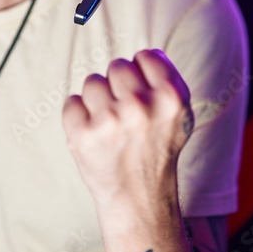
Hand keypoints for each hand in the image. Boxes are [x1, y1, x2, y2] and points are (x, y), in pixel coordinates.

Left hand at [62, 49, 194, 213]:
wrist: (139, 197)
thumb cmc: (157, 149)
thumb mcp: (180, 114)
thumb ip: (168, 78)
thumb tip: (146, 54)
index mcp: (170, 97)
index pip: (144, 55)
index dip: (142, 74)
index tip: (143, 95)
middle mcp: (141, 105)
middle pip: (117, 65)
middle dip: (118, 85)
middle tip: (125, 113)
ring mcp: (109, 120)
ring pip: (92, 81)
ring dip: (97, 100)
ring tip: (110, 126)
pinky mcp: (82, 134)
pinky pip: (72, 102)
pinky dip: (78, 117)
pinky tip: (93, 134)